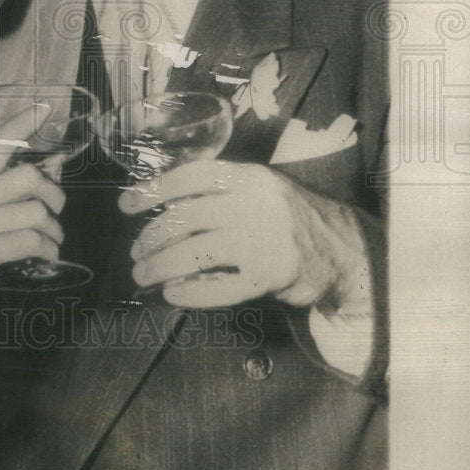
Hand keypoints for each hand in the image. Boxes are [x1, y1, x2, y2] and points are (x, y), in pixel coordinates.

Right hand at [0, 118, 65, 327]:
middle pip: (25, 176)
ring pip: (33, 211)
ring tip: (51, 238)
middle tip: (56, 207)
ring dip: (52, 229)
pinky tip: (46, 254)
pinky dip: (47, 248)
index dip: (20, 123)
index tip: (45, 106)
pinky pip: (30, 241)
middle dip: (51, 192)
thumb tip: (35, 172)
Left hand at [120, 160, 368, 309]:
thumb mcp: (258, 189)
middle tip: (137, 252)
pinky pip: (220, 288)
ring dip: (161, 266)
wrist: (343, 249)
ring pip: (195, 253)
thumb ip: (218, 192)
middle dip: (152, 237)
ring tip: (144, 274)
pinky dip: (191, 292)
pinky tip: (173, 293)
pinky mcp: (270, 276)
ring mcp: (263, 241)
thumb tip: (158, 206)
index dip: (152, 190)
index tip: (126, 204)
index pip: (189, 176)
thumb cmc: (287, 217)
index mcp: (247, 176)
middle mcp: (254, 204)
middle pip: (185, 218)